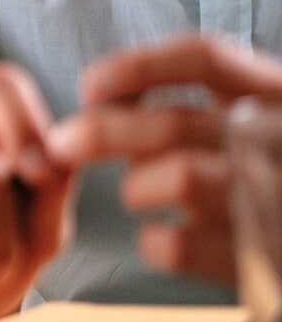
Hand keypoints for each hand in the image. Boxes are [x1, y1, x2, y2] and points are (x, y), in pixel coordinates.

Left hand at [47, 34, 281, 282]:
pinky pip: (180, 247)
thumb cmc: (265, 174)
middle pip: (176, 123)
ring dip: (138, 186)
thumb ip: (195, 102)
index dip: (138, 67)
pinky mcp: (260, 262)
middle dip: (102, 132)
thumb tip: (100, 100)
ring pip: (180, 178)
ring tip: (139, 194)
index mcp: (279, 94)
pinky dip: (152, 241)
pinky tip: (158, 238)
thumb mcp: (249, 121)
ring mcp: (275, 204)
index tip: (90, 87)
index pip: (208, 59)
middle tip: (61, 144)